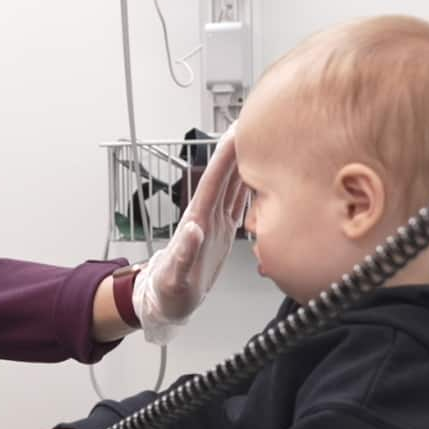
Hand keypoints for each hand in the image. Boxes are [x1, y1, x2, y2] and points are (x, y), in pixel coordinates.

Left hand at [134, 130, 249, 343]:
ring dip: (244, 164)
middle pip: (226, 177)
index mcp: (197, 222)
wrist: (167, 304)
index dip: (224, 158)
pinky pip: (238, 204)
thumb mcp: (173, 278)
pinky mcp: (223, 234)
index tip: (235, 133)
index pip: (213, 183)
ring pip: (233, 187)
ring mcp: (215, 224)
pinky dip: (248, 188)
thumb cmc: (168, 293)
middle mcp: (207, 217)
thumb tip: (193, 229)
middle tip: (254, 124)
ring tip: (260, 143)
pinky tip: (258, 177)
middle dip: (237, 150)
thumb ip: (182, 253)